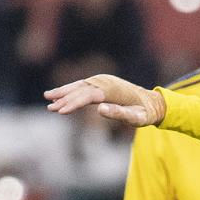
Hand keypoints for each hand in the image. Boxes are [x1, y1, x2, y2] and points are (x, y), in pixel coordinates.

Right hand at [44, 74, 165, 126]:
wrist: (151, 102)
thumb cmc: (144, 113)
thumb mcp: (137, 118)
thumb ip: (120, 114)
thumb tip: (100, 109)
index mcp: (112, 90)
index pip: (88, 96)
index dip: (74, 103)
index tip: (61, 111)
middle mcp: (105, 82)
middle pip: (81, 90)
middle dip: (65, 99)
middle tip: (50, 108)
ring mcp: (102, 81)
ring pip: (79, 86)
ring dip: (63, 92)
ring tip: (47, 98)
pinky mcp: (100, 83)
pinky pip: (82, 86)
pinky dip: (70, 90)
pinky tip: (58, 95)